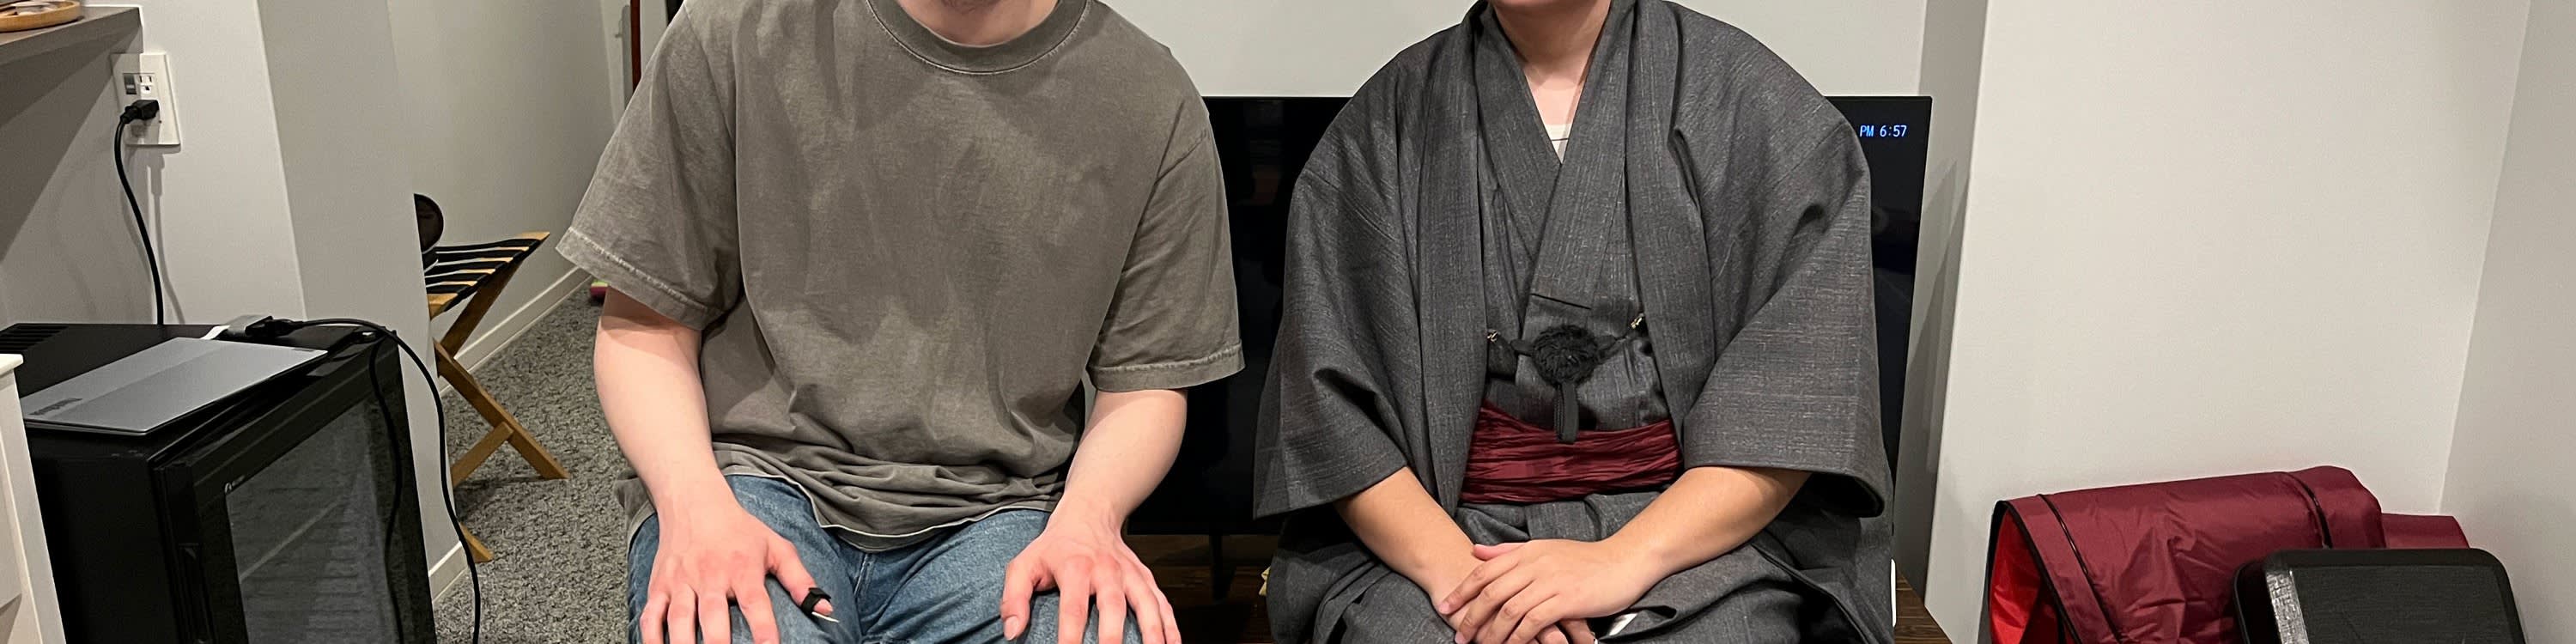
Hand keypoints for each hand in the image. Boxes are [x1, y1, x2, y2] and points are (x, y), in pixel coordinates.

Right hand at [640, 504, 826, 643]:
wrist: (694, 501)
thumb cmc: (739, 529)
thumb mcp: (776, 548)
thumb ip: (801, 580)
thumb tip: (826, 607)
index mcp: (742, 569)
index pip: (756, 603)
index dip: (764, 629)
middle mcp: (710, 576)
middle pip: (713, 615)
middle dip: (718, 643)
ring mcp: (681, 581)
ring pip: (679, 618)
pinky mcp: (659, 585)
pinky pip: (651, 615)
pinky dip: (650, 636)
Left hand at [999, 514, 1178, 643]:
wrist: (1089, 514)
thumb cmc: (1055, 547)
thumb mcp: (1024, 565)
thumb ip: (1014, 598)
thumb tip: (1013, 631)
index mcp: (1075, 567)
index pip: (1072, 607)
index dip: (1070, 636)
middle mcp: (1106, 569)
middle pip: (1112, 605)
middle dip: (1113, 637)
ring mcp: (1129, 574)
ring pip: (1145, 603)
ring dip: (1152, 632)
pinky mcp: (1145, 577)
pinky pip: (1162, 602)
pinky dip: (1170, 625)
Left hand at [1413, 549, 1588, 643]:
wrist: (1623, 561)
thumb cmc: (1584, 559)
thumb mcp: (1543, 548)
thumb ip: (1509, 551)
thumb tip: (1476, 551)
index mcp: (1527, 551)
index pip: (1485, 571)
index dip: (1462, 591)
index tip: (1445, 607)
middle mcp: (1534, 564)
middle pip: (1491, 593)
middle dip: (1471, 617)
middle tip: (1459, 636)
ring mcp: (1550, 582)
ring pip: (1509, 610)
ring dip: (1492, 633)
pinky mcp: (1565, 600)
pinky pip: (1533, 622)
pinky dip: (1518, 638)